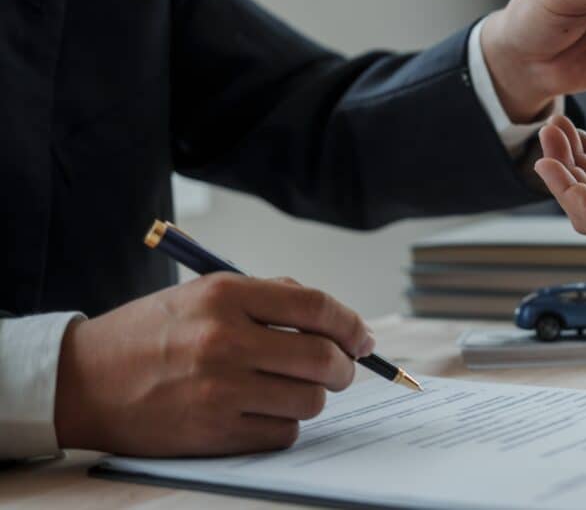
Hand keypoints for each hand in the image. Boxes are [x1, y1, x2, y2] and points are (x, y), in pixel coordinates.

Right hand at [54, 274, 373, 455]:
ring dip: (311, 397)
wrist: (83, 381)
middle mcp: (224, 340)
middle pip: (324, 358)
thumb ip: (269, 297)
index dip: (351, 325)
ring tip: (289, 389)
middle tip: (339, 369)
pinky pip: (283, 433)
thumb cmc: (151, 334)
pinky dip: (284, 425)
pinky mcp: (214, 432)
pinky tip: (262, 412)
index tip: (363, 338)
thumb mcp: (203, 293)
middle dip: (344, 367)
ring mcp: (220, 389)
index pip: (316, 307)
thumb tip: (335, 320)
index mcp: (225, 296)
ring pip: (310, 400)